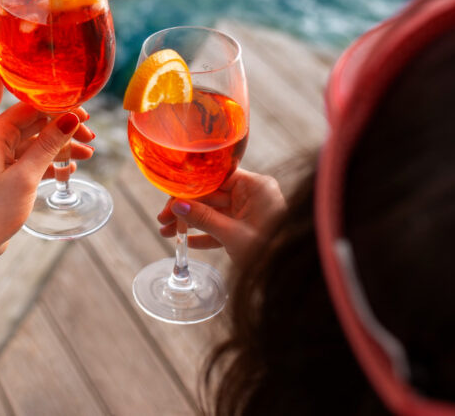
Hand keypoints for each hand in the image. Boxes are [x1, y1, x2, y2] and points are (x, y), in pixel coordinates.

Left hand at [0, 104, 94, 259]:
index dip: (60, 108)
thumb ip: (48, 144)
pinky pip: (28, 161)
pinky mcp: (0, 175)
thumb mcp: (25, 176)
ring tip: (87, 156)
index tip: (85, 116)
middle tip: (90, 138)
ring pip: (34, 145)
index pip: (30, 108)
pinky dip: (47, 164)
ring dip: (60, 149)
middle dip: (63, 131)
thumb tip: (70, 117)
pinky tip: (66, 171)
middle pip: (34, 125)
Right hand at [157, 169, 285, 266]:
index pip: (215, 179)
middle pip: (211, 196)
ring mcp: (250, 211)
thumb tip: (176, 206)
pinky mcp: (248, 227)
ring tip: (167, 233)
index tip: (169, 199)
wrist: (292, 275)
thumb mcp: (233, 235)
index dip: (190, 188)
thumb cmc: (271, 251)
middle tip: (162, 220)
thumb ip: (204, 219)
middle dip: (185, 209)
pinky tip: (187, 242)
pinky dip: (206, 234)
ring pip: (213, 212)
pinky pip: (222, 226)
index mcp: (255, 187)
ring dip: (191, 223)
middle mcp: (252, 194)